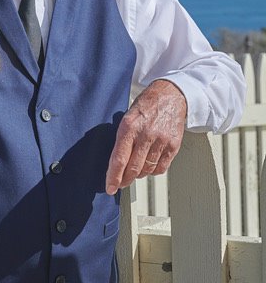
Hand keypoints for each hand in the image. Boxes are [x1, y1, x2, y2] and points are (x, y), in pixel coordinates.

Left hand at [105, 79, 186, 194]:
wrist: (171, 95)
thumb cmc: (147, 105)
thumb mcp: (128, 116)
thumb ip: (123, 138)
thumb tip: (116, 162)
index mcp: (129, 126)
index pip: (119, 159)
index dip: (113, 177)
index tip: (110, 187)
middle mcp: (145, 134)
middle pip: (133, 168)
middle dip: (125, 180)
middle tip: (121, 183)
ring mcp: (161, 140)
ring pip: (147, 170)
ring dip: (139, 174)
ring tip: (135, 170)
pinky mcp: (173, 145)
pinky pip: (161, 167)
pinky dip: (153, 171)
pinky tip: (149, 165)